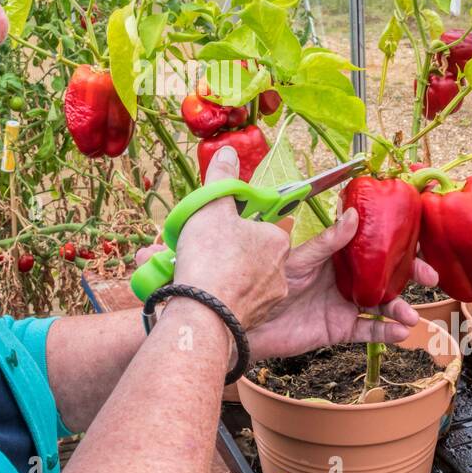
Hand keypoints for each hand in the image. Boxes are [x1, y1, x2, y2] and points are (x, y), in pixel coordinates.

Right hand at [154, 144, 290, 330]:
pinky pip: (235, 302)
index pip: (261, 225)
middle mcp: (280, 271)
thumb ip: (222, 179)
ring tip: (191, 271)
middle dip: (225, 250)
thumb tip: (229, 151)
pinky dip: (218, 296)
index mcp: (276, 241)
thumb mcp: (212, 207)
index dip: (236, 224)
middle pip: (250, 253)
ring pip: (242, 279)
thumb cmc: (210, 257)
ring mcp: (268, 300)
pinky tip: (197, 293)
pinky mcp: (253, 321)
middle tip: (200, 250)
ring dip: (219, 274)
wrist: (203, 314)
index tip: (217, 227)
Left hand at [245, 208, 436, 361]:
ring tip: (410, 315)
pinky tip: (400, 332)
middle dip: (410, 276)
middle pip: (386, 275)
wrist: (246, 321)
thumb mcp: (299, 258)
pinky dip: (385, 332)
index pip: (374, 247)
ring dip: (399, 309)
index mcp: (337, 256)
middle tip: (429, 278)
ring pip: (382, 305)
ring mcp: (345, 304)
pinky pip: (368, 330)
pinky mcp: (339, 328)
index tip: (420, 244)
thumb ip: (328, 242)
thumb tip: (354, 214)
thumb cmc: (267, 282)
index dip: (398, 246)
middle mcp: (346, 279)